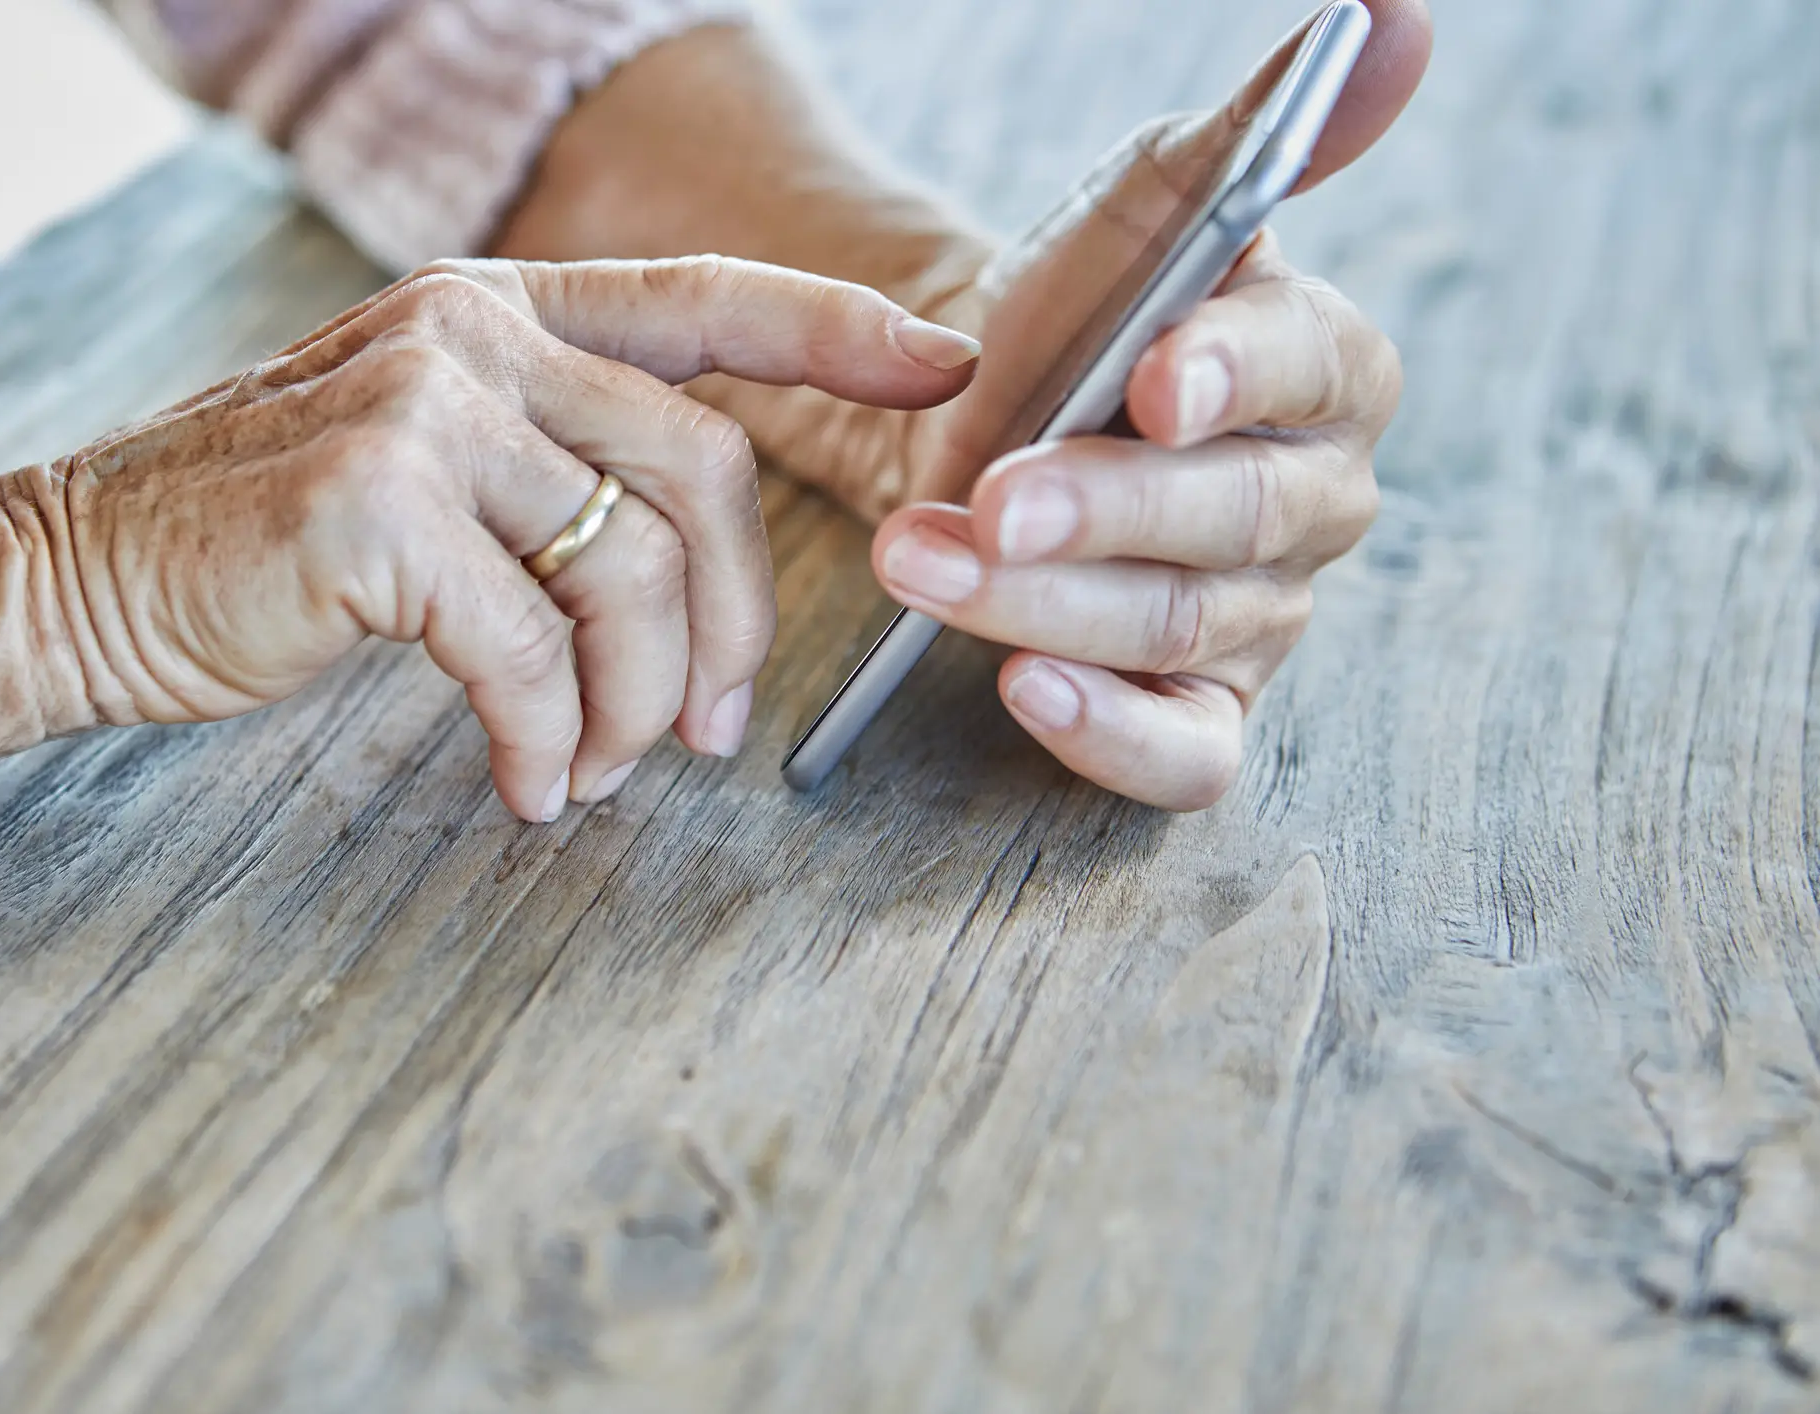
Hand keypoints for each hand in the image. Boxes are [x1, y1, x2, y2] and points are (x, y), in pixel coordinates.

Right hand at [35, 257, 979, 819]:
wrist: (75, 583)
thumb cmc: (261, 544)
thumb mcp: (420, 464)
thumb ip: (550, 468)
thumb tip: (690, 583)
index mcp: (498, 311)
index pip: (707, 302)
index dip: (839, 334)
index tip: (949, 369)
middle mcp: (470, 333)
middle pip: (704, 472)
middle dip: (734, 623)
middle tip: (705, 732)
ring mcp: (420, 407)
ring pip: (631, 569)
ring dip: (638, 702)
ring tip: (597, 767)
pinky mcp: (373, 507)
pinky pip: (533, 650)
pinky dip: (548, 740)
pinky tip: (525, 785)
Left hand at [695, 1, 1430, 808]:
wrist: (982, 422)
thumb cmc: (1073, 313)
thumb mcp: (1142, 204)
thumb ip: (1256, 128)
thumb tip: (1390, 15)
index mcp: (1325, 368)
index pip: (1316, 367)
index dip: (1238, 374)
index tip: (1153, 378)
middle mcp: (1314, 502)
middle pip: (1236, 519)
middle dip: (1106, 509)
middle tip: (991, 496)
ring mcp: (1262, 618)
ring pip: (1185, 630)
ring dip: (1049, 603)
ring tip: (922, 560)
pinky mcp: (1200, 712)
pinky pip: (1187, 756)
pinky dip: (1110, 735)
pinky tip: (1025, 691)